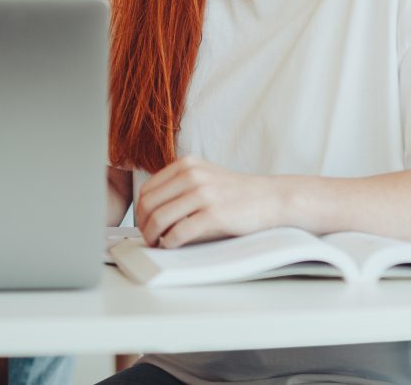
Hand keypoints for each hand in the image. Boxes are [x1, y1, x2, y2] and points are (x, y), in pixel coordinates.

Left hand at [134, 157, 285, 247]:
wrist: (270, 197)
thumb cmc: (237, 193)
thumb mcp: (206, 176)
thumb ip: (180, 185)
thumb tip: (150, 210)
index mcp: (187, 165)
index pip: (147, 189)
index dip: (140, 210)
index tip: (144, 223)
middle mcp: (192, 175)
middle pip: (148, 204)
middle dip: (143, 224)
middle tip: (147, 237)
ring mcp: (203, 194)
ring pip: (159, 218)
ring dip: (152, 236)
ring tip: (157, 243)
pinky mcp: (213, 214)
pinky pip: (178, 233)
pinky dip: (169, 243)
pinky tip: (172, 246)